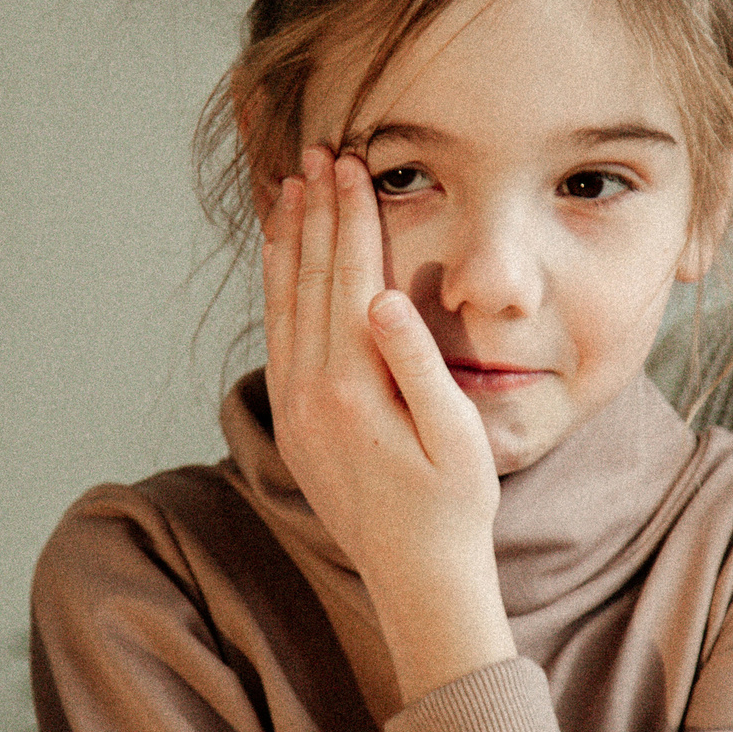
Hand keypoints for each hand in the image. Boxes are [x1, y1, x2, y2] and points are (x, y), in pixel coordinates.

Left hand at [261, 147, 511, 703]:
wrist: (415, 578)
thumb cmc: (454, 508)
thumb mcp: (455, 438)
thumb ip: (417, 364)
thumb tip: (383, 299)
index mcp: (355, 389)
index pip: (349, 280)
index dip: (351, 218)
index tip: (351, 164)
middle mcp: (313, 394)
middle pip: (309, 281)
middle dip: (315, 213)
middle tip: (317, 153)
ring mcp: (296, 409)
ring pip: (284, 304)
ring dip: (289, 242)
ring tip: (292, 188)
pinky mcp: (295, 422)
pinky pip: (279, 336)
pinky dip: (278, 288)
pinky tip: (282, 258)